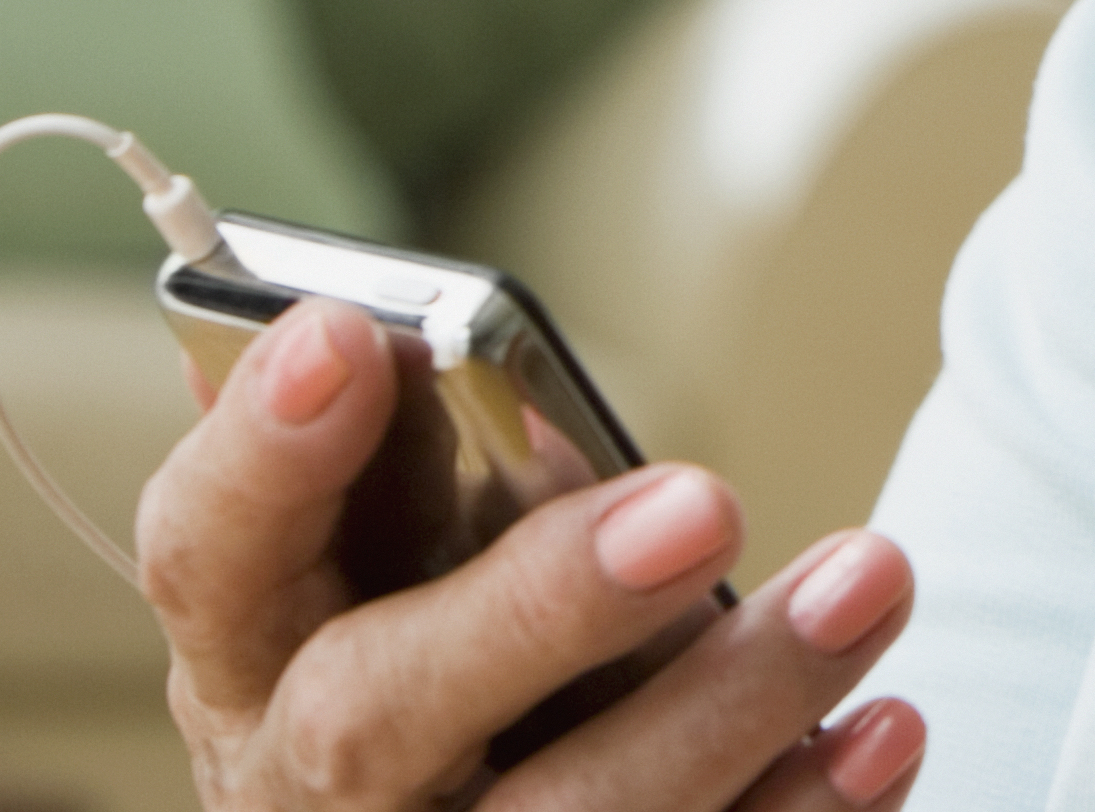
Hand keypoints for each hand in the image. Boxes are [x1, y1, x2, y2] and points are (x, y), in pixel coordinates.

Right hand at [141, 296, 927, 810]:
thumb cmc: (435, 663)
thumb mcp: (393, 568)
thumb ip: (407, 465)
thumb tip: (402, 330)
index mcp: (249, 658)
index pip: (208, 555)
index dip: (262, 453)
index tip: (350, 329)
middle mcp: (307, 789)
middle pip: (377, 713)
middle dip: (543, 603)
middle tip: (705, 503)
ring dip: (732, 701)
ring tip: (872, 580)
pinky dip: (798, 810)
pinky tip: (886, 728)